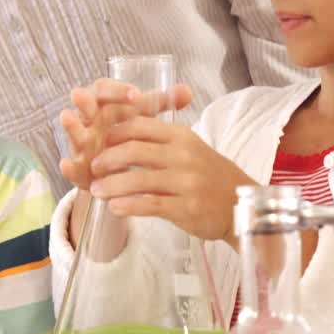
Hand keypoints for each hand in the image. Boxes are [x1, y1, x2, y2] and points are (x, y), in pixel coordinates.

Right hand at [58, 80, 192, 190]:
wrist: (118, 166)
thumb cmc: (129, 132)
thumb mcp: (143, 117)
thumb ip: (161, 104)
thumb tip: (187, 91)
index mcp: (105, 104)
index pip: (106, 90)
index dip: (118, 90)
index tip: (136, 95)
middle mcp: (90, 121)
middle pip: (85, 107)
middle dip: (83, 101)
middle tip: (80, 93)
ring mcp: (83, 145)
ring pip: (75, 134)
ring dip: (70, 126)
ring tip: (66, 116)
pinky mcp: (81, 168)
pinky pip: (72, 167)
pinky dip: (68, 166)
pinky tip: (66, 164)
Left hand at [87, 91, 255, 245]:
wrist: (240, 204)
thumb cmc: (210, 175)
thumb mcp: (191, 148)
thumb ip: (162, 140)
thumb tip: (123, 132)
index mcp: (182, 136)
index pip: (140, 126)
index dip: (114, 133)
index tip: (99, 142)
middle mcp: (183, 156)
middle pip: (134, 151)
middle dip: (107, 159)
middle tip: (93, 167)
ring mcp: (185, 182)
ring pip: (137, 180)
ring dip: (111, 185)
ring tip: (95, 190)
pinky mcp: (185, 208)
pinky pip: (149, 205)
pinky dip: (127, 206)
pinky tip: (113, 207)